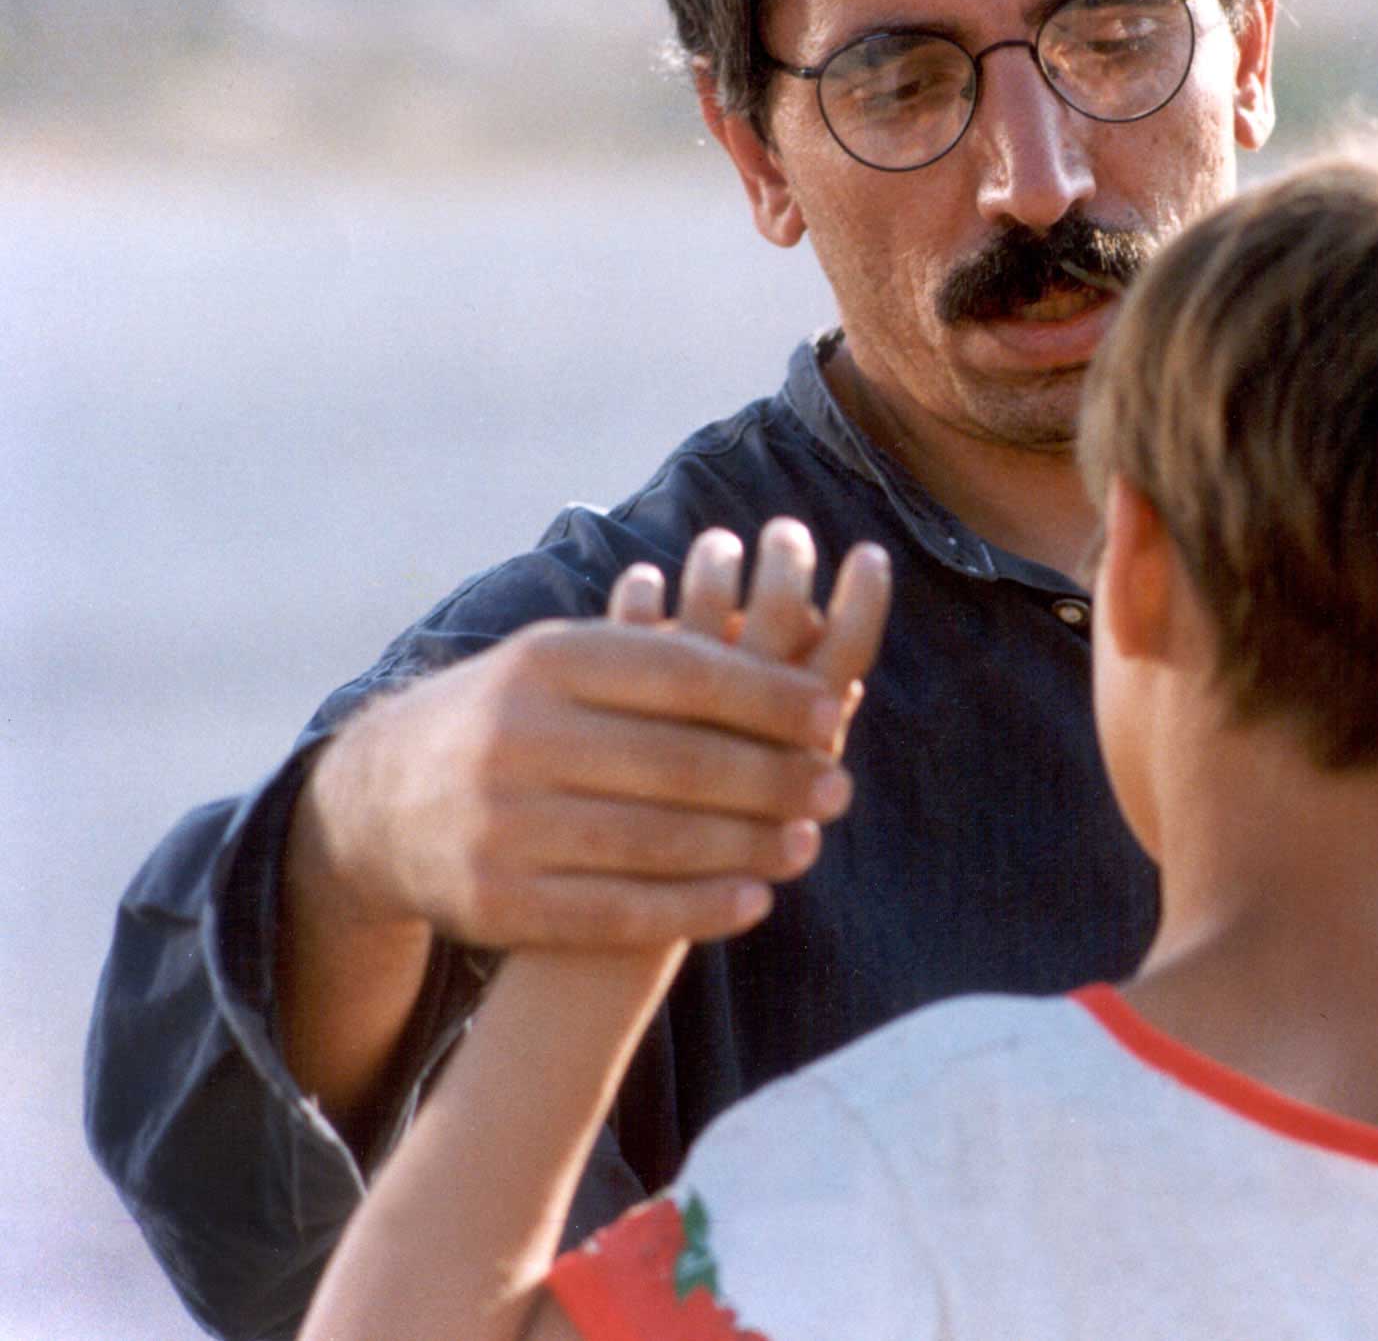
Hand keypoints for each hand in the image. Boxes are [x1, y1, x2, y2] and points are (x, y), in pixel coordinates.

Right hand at [297, 521, 890, 949]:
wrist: (379, 802)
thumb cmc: (516, 716)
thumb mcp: (567, 659)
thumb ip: (664, 652)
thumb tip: (803, 626)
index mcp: (547, 660)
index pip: (683, 676)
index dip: (767, 698)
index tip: (831, 714)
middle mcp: (518, 736)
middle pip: (679, 763)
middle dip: (772, 778)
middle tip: (838, 789)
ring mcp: (500, 823)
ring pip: (655, 841)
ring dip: (747, 847)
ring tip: (809, 845)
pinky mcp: (494, 902)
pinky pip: (615, 911)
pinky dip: (694, 909)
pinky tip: (754, 902)